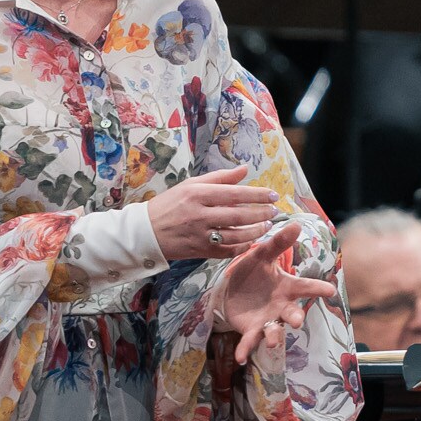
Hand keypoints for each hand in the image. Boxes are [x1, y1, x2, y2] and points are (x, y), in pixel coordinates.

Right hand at [145, 166, 280, 262]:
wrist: (146, 232)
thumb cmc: (170, 204)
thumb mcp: (191, 185)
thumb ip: (219, 178)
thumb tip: (244, 169)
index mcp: (197, 194)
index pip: (234, 193)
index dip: (257, 195)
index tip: (273, 195)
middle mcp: (199, 215)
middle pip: (238, 215)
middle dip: (261, 213)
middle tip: (274, 211)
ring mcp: (200, 235)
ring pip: (236, 236)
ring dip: (255, 231)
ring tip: (266, 225)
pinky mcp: (200, 251)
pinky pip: (227, 251)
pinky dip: (242, 247)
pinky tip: (250, 241)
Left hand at [214, 222, 342, 364]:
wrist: (232, 290)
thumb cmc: (253, 272)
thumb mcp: (261, 255)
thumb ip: (277, 243)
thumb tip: (295, 224)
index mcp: (286, 287)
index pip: (305, 287)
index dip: (318, 288)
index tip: (330, 290)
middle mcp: (280, 306)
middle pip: (292, 313)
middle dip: (295, 318)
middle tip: (296, 321)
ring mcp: (267, 320)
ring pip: (274, 331)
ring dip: (274, 336)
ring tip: (272, 341)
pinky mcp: (251, 330)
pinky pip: (250, 341)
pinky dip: (246, 350)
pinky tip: (241, 357)